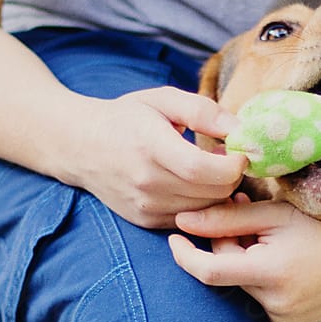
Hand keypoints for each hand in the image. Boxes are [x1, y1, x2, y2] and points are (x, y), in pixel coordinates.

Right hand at [71, 88, 247, 228]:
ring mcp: (146, 206)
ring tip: (205, 169)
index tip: (239, 151)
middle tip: (224, 157)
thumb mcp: (162, 99)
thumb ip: (202, 111)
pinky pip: (191, 220)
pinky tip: (190, 185)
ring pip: (206, 210)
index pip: (202, 170)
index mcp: (150, 146)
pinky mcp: (147, 221)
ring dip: (217, 192)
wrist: (81, 147)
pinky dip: (200, 205)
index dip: (232, 164)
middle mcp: (147, 182)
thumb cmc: (126, 118)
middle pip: (212, 193)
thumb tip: (239, 130)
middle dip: (230, 177)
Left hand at [169, 196, 320, 321]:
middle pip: (228, 274)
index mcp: (271, 274)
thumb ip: (225, 219)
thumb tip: (182, 222)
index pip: (209, 272)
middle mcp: (277, 305)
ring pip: (244, 286)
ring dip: (246, 262)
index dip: (185, 255)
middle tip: (246, 209)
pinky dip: (263, 281)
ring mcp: (285, 320)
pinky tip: (286, 263)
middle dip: (228, 245)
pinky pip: (261, 301)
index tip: (174, 237)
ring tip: (273, 237)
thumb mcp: (273, 213)